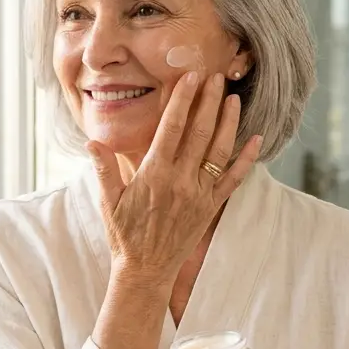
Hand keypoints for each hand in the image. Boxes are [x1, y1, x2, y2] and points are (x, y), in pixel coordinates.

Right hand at [87, 71, 261, 283]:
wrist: (145, 271)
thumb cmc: (124, 235)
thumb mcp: (108, 201)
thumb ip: (103, 169)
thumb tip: (92, 141)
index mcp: (154, 175)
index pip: (172, 128)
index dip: (183, 100)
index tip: (190, 77)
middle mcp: (181, 181)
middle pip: (200, 133)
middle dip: (209, 102)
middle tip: (217, 76)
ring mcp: (199, 195)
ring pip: (220, 151)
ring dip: (229, 123)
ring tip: (233, 99)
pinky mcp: (210, 208)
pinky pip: (234, 180)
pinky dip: (246, 159)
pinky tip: (256, 139)